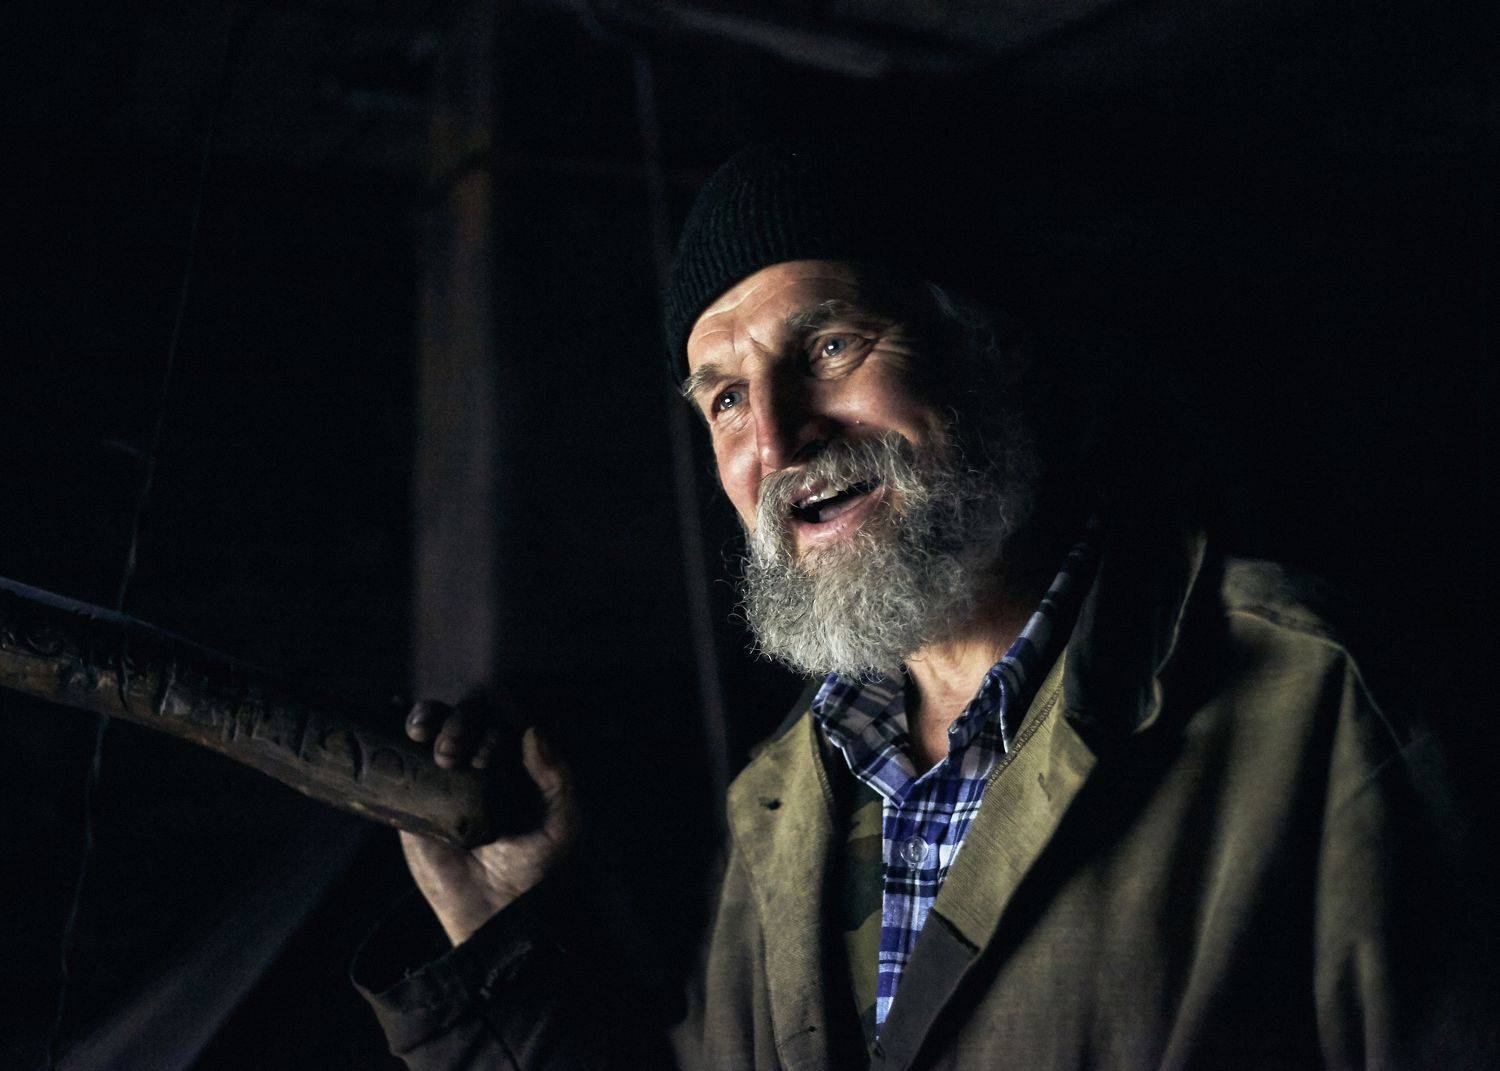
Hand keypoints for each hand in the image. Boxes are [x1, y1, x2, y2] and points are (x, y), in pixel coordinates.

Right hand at [399, 700, 578, 945]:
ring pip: (435, 727)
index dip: (494, 724)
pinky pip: (404, 761)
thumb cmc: (535, 868)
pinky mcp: (415, 800)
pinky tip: (404, 736)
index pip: (505, 721)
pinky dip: (399, 739)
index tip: (487, 755)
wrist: (491, 910)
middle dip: (459, 723)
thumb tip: (531, 731)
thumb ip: (556, 778)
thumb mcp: (561, 823)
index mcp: (518, 763)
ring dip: (428, 717)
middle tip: (452, 756)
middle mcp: (482, 763)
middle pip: (468, 717)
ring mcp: (447, 779)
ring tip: (421, 735)